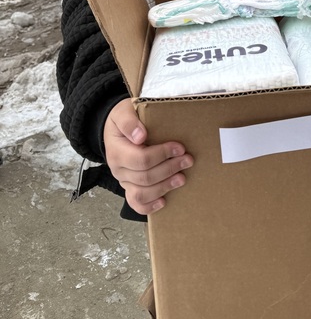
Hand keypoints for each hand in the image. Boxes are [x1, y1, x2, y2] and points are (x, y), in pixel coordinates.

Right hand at [103, 99, 193, 214]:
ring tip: (182, 179)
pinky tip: (164, 201)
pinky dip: (149, 206)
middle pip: (145, 177)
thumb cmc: (124, 118)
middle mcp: (118, 169)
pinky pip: (136, 203)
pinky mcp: (129, 187)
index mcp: (117, 150)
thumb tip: (140, 136)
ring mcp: (123, 180)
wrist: (115, 128)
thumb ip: (129, 121)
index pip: (141, 159)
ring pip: (142, 193)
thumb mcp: (123, 112)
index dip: (163, 155)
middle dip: (169, 169)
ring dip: (164, 187)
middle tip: (188, 160)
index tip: (180, 148)